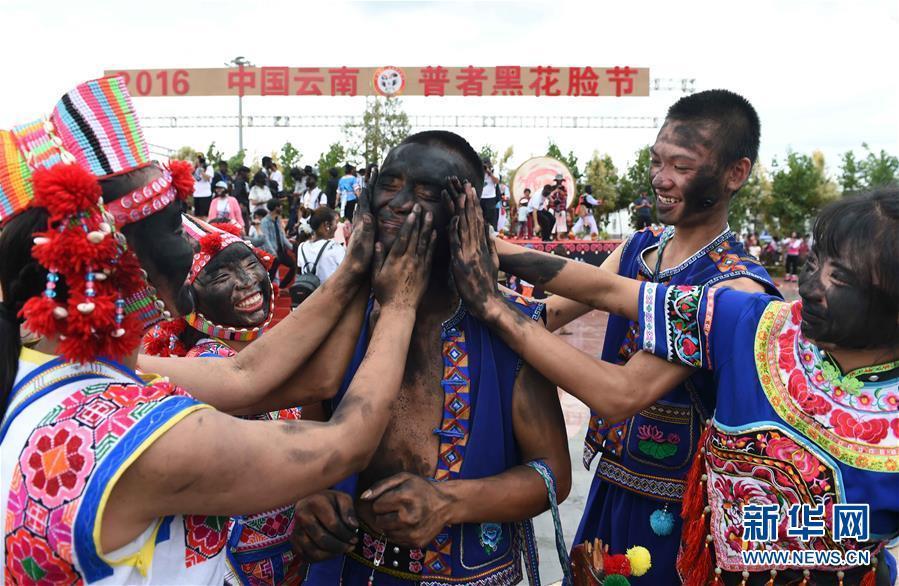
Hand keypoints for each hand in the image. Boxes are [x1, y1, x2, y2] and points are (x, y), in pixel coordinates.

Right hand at [291, 490, 358, 561]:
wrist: (311, 502)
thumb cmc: (330, 501)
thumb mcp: (343, 499)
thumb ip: (349, 511)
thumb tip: (353, 526)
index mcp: (315, 503)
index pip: (333, 525)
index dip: (346, 535)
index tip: (355, 539)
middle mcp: (301, 516)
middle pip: (322, 540)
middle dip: (340, 546)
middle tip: (351, 547)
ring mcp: (295, 530)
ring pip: (314, 551)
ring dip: (331, 554)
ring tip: (342, 550)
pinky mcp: (293, 541)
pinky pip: (306, 557)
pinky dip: (321, 559)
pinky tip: (331, 553)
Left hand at [343, 171, 376, 278]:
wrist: (353, 273)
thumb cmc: (359, 260)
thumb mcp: (364, 244)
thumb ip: (365, 229)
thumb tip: (366, 214)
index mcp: (362, 221)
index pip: (366, 196)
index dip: (370, 183)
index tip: (374, 169)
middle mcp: (360, 221)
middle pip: (365, 196)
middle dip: (370, 183)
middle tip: (373, 169)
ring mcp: (361, 226)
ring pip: (366, 204)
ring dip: (370, 193)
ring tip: (373, 183)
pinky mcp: (364, 233)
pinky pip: (369, 214)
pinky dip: (371, 206)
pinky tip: (373, 207)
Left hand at [360, 473, 451, 547]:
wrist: (446, 504)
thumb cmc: (421, 488)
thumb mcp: (403, 479)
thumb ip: (380, 486)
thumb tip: (363, 498)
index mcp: (405, 498)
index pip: (376, 506)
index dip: (383, 501)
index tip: (393, 498)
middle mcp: (409, 517)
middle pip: (379, 521)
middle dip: (384, 514)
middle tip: (397, 508)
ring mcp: (413, 532)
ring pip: (385, 532)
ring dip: (391, 524)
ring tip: (403, 515)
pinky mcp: (416, 543)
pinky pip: (395, 540)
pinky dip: (399, 533)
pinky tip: (409, 524)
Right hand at [371, 204, 434, 308]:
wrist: (400, 309)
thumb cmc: (385, 293)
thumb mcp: (376, 275)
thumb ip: (378, 258)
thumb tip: (378, 242)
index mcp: (395, 259)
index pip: (403, 237)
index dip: (409, 223)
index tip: (412, 212)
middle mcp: (408, 260)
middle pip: (415, 236)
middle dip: (418, 220)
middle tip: (422, 207)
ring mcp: (418, 265)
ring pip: (424, 242)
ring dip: (427, 227)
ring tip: (430, 215)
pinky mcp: (425, 272)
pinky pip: (430, 254)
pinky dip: (433, 242)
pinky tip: (435, 233)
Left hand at [445, 177, 502, 318]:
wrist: (487, 302)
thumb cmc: (487, 284)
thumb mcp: (492, 261)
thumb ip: (490, 244)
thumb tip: (489, 230)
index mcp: (481, 245)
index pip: (477, 219)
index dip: (473, 203)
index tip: (470, 189)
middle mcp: (476, 246)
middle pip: (471, 219)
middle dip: (468, 200)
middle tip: (464, 183)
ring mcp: (469, 253)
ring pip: (464, 227)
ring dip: (461, 209)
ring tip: (458, 193)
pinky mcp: (461, 263)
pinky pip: (456, 244)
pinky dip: (454, 230)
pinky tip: (451, 218)